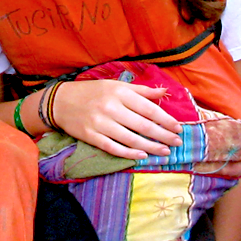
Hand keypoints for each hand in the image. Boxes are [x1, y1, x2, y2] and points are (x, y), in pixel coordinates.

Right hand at [50, 80, 180, 159]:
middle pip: (143, 126)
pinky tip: (142, 155)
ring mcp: (100, 123)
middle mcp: (111, 108)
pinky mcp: (91, 136)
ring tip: (165, 151)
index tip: (178, 127)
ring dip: (151, 147)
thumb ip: (141, 91)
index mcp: (120, 93)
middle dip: (164, 135)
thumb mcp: (116, 85)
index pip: (148, 109)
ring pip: (131, 139)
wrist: (61, 101)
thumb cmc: (93, 92)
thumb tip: (163, 93)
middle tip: (177, 142)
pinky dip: (129, 153)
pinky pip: (114, 148)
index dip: (166, 120)